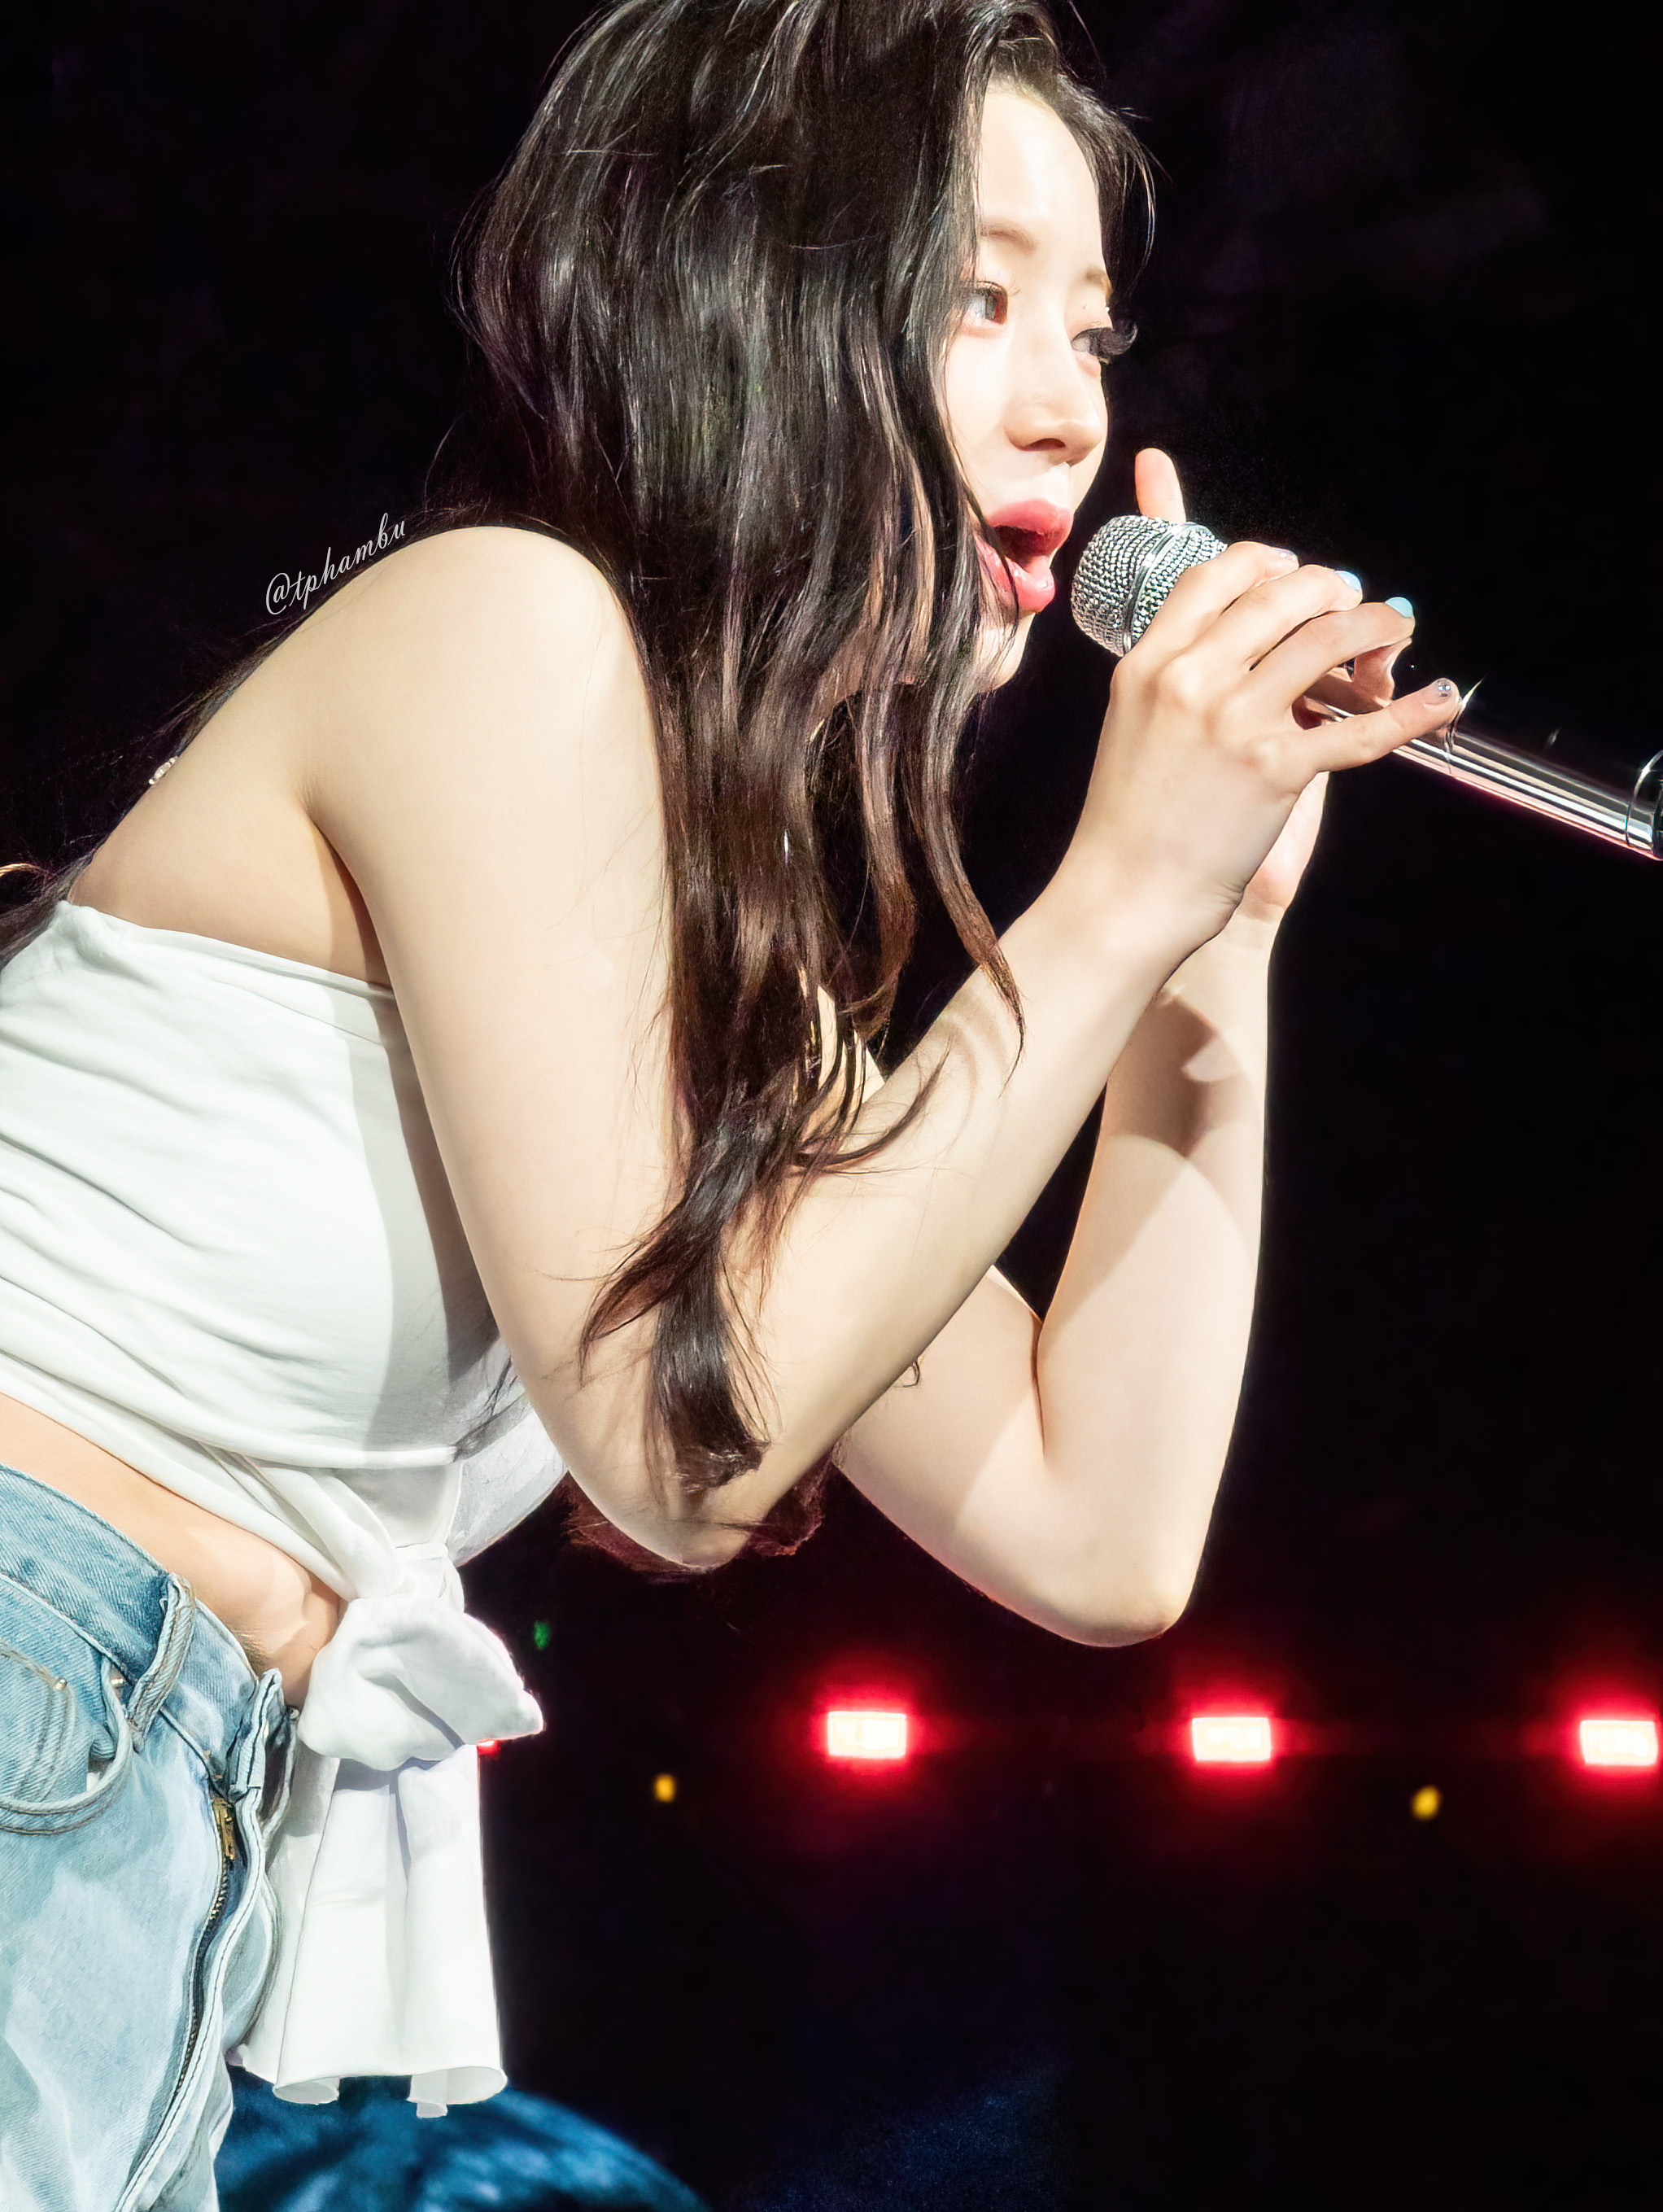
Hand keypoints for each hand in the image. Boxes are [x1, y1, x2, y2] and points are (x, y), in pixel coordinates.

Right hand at [1072, 447, 1448, 951]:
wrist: (1126, 891)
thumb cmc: (1130, 818)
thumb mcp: (1134, 724)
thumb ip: (1180, 679)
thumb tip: (1246, 651)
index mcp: (1150, 664)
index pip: (1214, 578)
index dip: (1264, 561)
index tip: (1293, 569)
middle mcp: (1192, 680)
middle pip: (1281, 595)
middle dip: (1332, 588)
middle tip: (1353, 601)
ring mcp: (1236, 721)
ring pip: (1327, 641)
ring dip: (1376, 626)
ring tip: (1395, 631)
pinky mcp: (1277, 769)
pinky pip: (1361, 731)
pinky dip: (1412, 713)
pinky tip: (1443, 699)